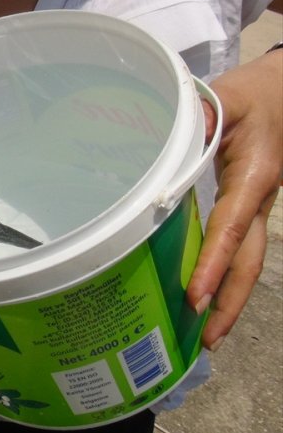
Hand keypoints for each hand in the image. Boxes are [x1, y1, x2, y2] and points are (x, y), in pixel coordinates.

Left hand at [189, 49, 281, 350]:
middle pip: (248, 261)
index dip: (214, 264)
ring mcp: (258, 208)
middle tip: (206, 338)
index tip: (195, 296)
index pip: (232, 228)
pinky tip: (204, 296)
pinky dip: (223, 274)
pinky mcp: (249, 208)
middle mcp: (261, 200)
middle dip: (228, 301)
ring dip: (228, 296)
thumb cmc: (253, 94)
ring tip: (205, 333)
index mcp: (255, 177)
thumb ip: (201, 116)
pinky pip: (238, 247)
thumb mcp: (226, 97)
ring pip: (247, 260)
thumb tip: (172, 143)